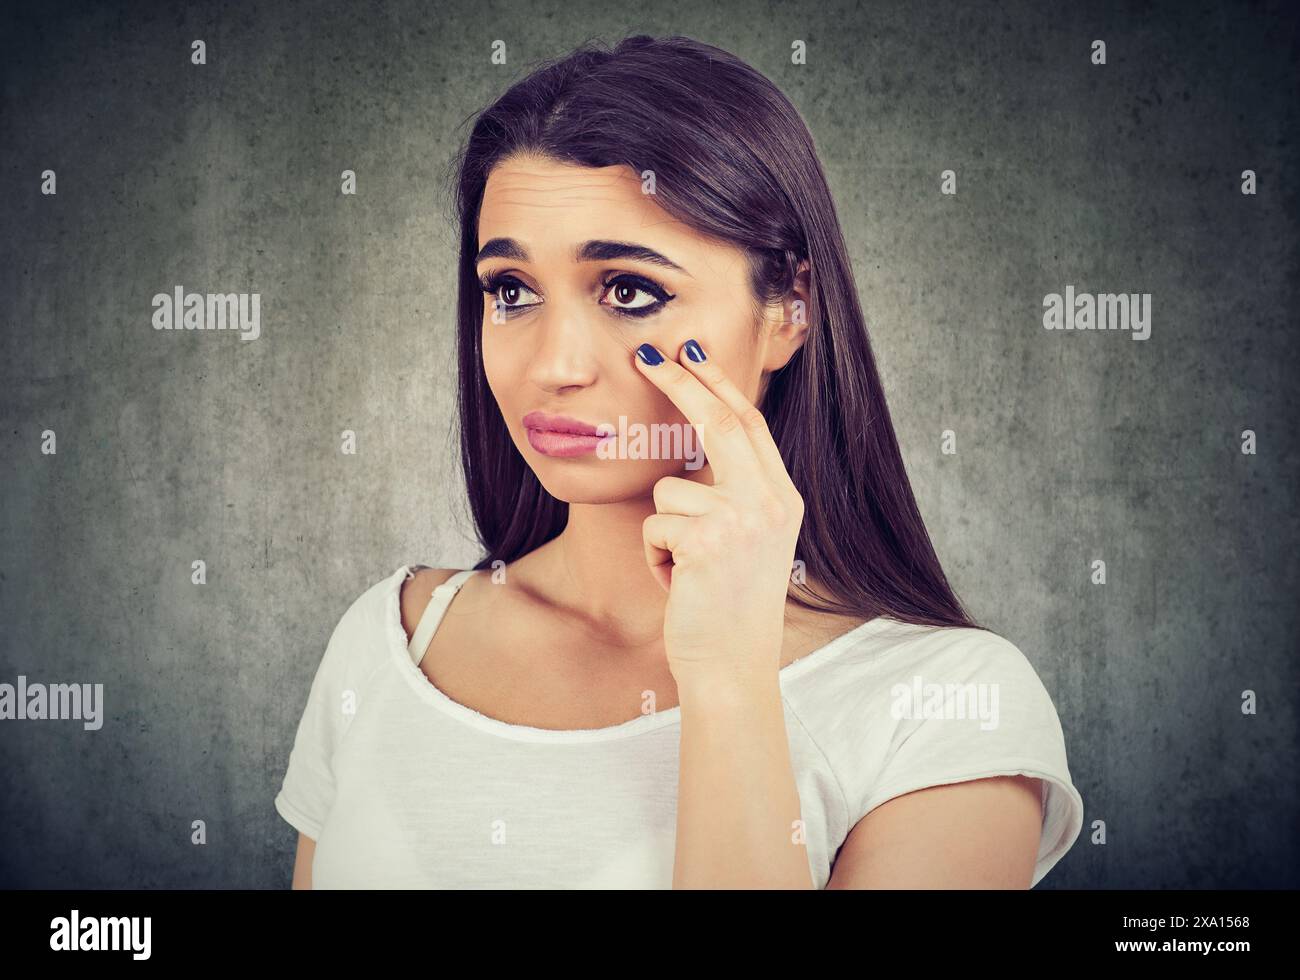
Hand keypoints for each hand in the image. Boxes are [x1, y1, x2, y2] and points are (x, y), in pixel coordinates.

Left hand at [634, 339, 804, 679]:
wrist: (731, 668)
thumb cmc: (726, 609)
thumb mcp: (745, 543)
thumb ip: (733, 495)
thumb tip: (690, 455)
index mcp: (782, 499)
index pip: (750, 424)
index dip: (718, 385)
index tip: (691, 354)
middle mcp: (770, 502)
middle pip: (719, 422)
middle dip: (680, 382)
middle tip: (646, 354)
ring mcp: (742, 520)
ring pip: (668, 491)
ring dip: (661, 532)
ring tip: (685, 571)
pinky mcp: (707, 540)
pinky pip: (654, 526)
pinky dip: (654, 557)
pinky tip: (678, 586)